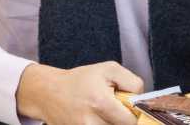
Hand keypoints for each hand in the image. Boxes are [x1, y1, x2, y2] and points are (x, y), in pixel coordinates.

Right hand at [16, 61, 142, 124]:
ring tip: (104, 113)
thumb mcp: (110, 70)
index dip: (134, 115)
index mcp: (101, 103)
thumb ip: (132, 83)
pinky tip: (96, 118)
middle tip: (116, 109)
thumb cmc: (81, 80)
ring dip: (111, 123)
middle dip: (122, 120)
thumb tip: (141, 100)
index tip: (129, 108)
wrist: (48, 92)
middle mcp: (89, 122)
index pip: (130, 122)